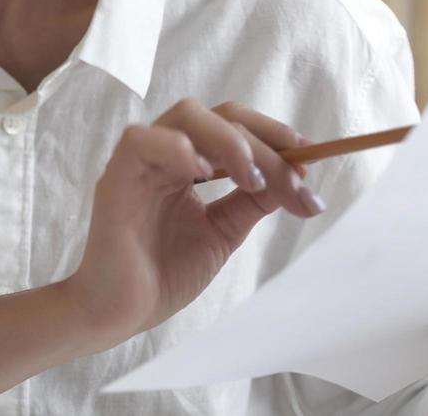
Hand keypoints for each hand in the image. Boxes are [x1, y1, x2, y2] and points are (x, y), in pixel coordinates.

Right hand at [61, 99, 324, 347]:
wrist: (121, 313)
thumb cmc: (163, 274)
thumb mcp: (222, 232)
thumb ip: (251, 202)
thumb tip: (296, 179)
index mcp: (187, 162)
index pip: (234, 125)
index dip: (273, 135)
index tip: (310, 160)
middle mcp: (165, 153)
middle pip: (220, 116)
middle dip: (266, 144)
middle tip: (296, 181)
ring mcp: (140, 162)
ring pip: (187, 115)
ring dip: (230, 141)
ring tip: (251, 178)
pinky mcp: (117, 177)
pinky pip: (141, 141)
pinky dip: (175, 148)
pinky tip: (200, 173)